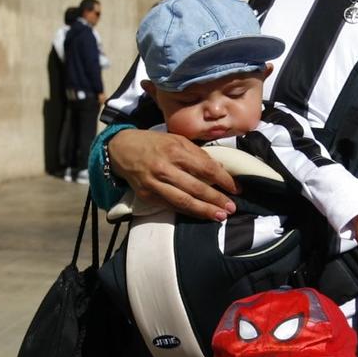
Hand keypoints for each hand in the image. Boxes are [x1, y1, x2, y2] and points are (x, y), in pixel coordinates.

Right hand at [106, 129, 237, 220]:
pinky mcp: (147, 195)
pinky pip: (171, 206)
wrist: (121, 149)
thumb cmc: (153, 143)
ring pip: (184, 201)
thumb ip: (198, 154)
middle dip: (217, 199)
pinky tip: (200, 215)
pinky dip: (187, 212)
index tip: (236, 189)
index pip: (206, 168)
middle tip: (232, 208)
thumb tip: (219, 169)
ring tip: (219, 216)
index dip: (224, 180)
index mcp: (176, 150)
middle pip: (197, 188)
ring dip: (204, 211)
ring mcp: (155, 183)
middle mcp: (165, 167)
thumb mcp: (177, 140)